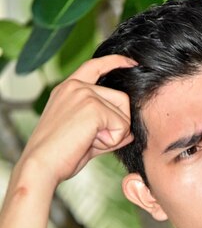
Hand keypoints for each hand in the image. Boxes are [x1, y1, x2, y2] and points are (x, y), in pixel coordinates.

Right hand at [17, 55, 136, 186]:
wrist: (42, 165)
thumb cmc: (59, 155)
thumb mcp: (85, 136)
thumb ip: (106, 129)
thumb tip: (130, 132)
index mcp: (68, 88)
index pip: (96, 66)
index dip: (117, 62)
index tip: (132, 63)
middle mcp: (76, 86)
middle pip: (122, 99)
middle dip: (118, 125)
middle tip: (94, 140)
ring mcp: (84, 94)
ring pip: (124, 113)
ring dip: (115, 134)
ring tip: (90, 141)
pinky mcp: (93, 107)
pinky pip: (122, 126)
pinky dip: (113, 141)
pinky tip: (91, 143)